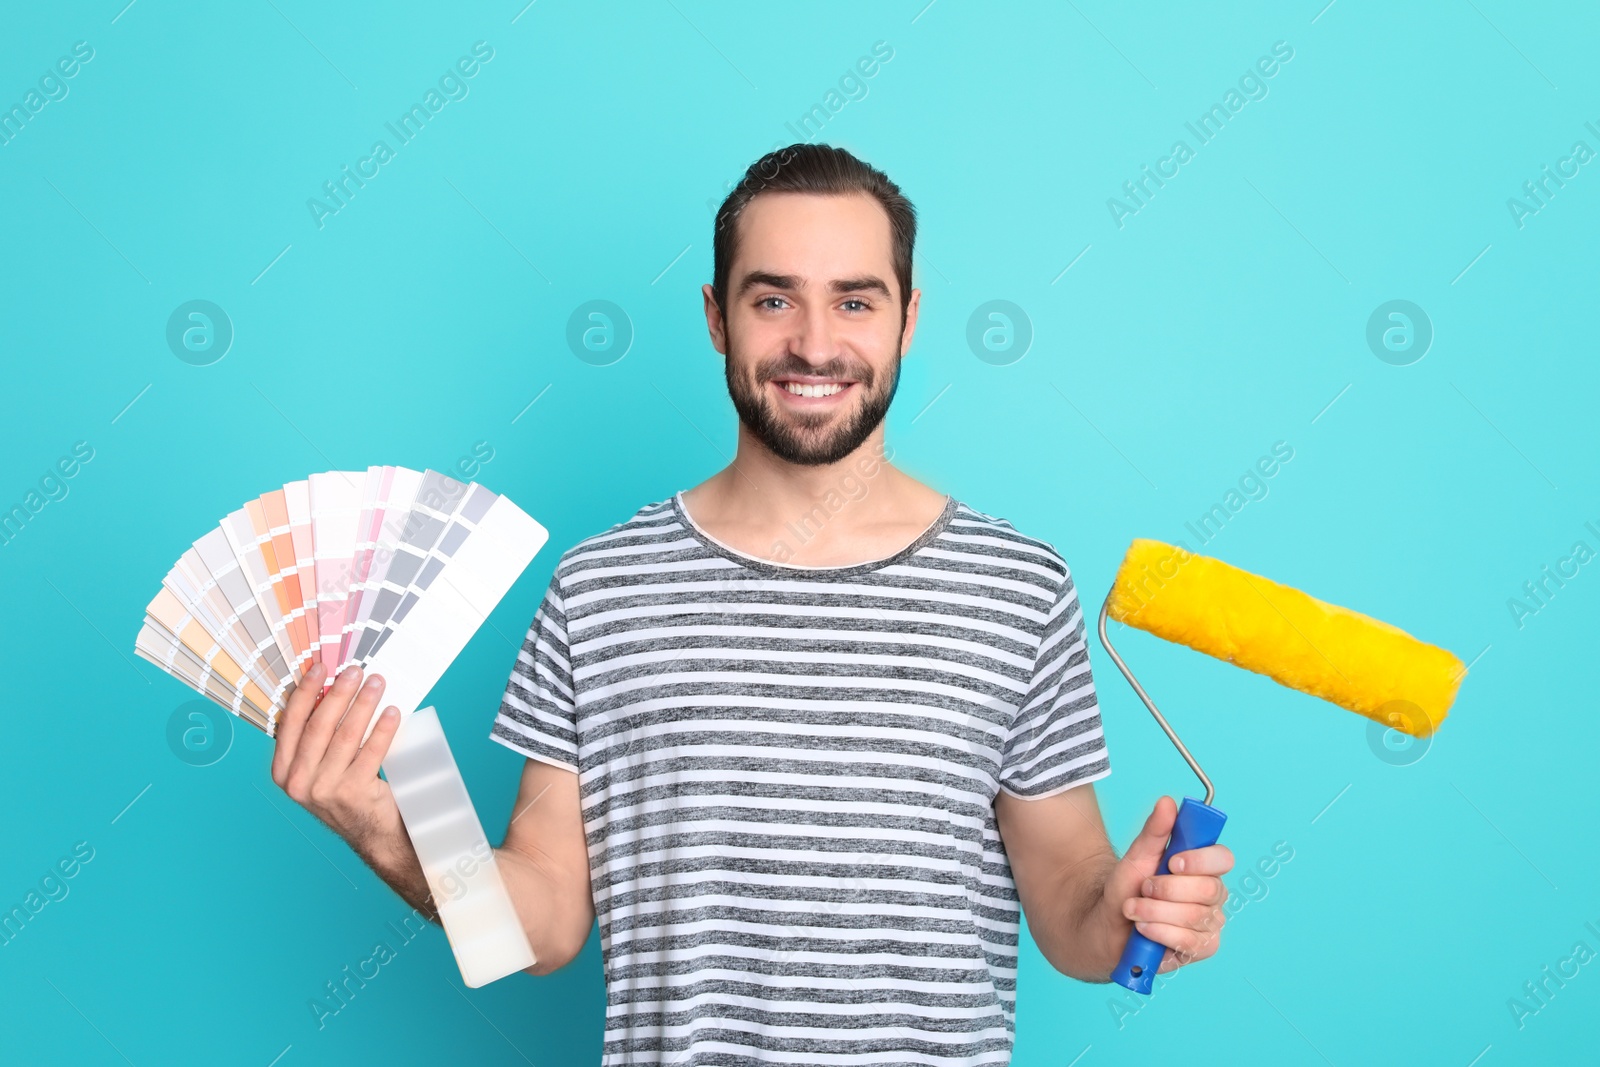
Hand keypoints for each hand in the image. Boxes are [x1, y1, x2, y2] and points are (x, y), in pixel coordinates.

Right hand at [270, 662, 406, 861]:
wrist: (370, 832)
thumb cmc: (344, 791)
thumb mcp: (317, 768)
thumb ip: (315, 737)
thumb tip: (328, 688)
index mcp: (283, 771)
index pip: (290, 723)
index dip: (305, 692)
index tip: (321, 668)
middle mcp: (298, 782)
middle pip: (319, 725)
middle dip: (339, 693)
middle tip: (356, 672)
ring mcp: (324, 789)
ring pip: (346, 735)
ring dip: (363, 704)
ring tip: (376, 684)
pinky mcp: (353, 793)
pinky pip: (371, 751)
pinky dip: (382, 728)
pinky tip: (391, 712)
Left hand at [1102, 795, 1233, 974]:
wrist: (1107, 924)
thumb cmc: (1128, 888)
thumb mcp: (1137, 856)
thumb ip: (1154, 831)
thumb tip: (1167, 802)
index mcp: (1204, 868)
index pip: (1223, 858)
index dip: (1201, 860)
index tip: (1172, 862)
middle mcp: (1213, 895)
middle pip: (1209, 890)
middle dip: (1167, 889)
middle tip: (1143, 888)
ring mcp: (1210, 923)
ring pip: (1195, 917)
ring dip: (1156, 911)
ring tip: (1134, 909)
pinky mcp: (1202, 948)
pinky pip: (1190, 942)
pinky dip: (1160, 933)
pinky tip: (1143, 929)